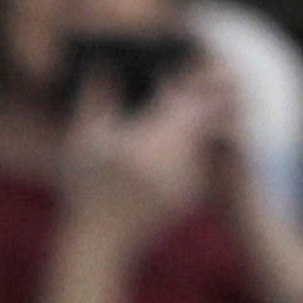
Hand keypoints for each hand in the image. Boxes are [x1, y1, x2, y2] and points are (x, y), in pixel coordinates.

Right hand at [59, 59, 233, 256]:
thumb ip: (97, 99)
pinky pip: (204, 159)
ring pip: (207, 137)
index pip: (184, 100)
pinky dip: (203, 144)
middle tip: (219, 74)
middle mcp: (172, 160)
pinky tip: (198, 133)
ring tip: (214, 98)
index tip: (196, 61)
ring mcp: (185, 179)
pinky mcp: (193, 194)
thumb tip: (103, 65)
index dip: (192, 79)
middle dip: (212, 94)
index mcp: (147, 142)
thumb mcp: (84, 142)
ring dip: (210, 118)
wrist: (98, 241)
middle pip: (206, 116)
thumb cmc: (83, 189)